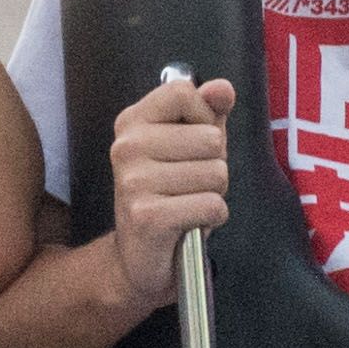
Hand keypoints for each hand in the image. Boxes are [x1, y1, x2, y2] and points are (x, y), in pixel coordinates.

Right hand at [104, 72, 233, 317]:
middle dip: (215, 165)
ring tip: (188, 204)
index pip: (183, 92)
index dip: (204, 118)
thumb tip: (222, 88)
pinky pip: (212, 205)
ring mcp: (134, 182)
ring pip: (216, 173)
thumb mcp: (191, 147)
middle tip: (190, 184)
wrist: (139, 260)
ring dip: (214, 194)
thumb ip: (208, 113)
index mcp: (132, 122)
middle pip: (210, 137)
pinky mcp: (148, 216)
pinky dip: (212, 218)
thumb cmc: (170, 196)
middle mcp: (126, 147)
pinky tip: (190, 224)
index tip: (193, 143)